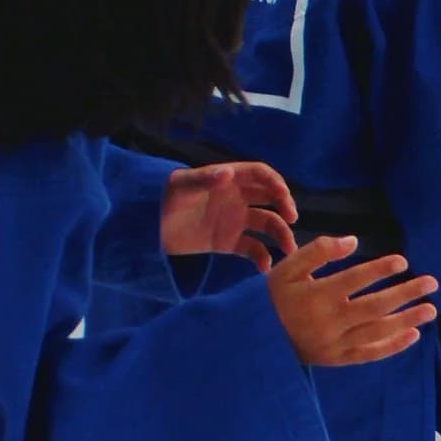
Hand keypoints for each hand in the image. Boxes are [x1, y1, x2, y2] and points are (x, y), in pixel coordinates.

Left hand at [160, 160, 295, 266]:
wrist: (148, 226)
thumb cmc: (164, 197)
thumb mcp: (182, 186)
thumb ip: (204, 180)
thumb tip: (227, 173)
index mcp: (230, 180)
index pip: (261, 175)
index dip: (275, 183)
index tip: (284, 198)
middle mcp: (237, 198)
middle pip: (271, 199)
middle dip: (285, 208)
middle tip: (292, 220)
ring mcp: (235, 221)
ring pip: (267, 226)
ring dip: (280, 236)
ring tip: (289, 251)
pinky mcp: (229, 242)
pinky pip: (252, 249)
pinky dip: (261, 258)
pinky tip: (265, 267)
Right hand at [265, 237, 437, 367]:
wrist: (255, 340)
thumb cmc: (273, 297)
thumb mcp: (287, 268)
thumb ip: (318, 251)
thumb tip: (353, 240)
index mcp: (317, 295)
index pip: (356, 279)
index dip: (380, 269)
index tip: (402, 261)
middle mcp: (329, 321)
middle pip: (375, 306)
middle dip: (406, 293)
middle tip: (432, 283)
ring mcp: (335, 343)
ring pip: (377, 332)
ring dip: (407, 320)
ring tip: (431, 309)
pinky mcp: (337, 359)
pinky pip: (369, 354)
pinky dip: (392, 346)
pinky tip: (413, 335)